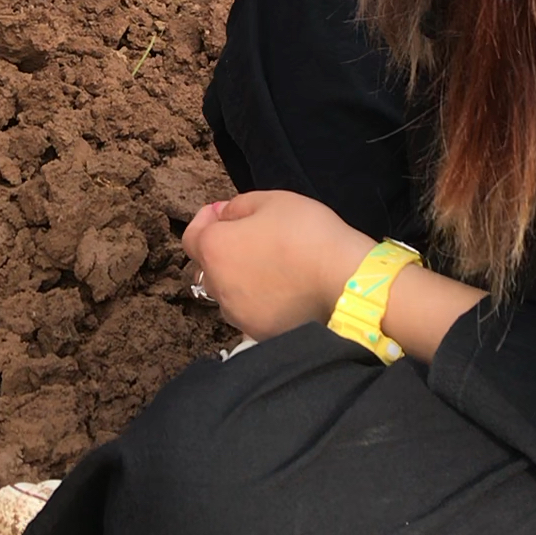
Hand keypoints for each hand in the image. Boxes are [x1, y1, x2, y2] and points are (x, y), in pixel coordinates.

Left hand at [182, 190, 370, 341]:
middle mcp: (219, 285)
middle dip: (221, 250)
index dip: (206, 220)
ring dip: (237, 278)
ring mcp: (238, 314)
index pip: (191, 237)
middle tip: (249, 238)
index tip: (222, 213)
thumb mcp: (272, 201)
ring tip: (268, 267)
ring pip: (226, 294)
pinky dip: (256, 302)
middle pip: (208, 267)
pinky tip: (279, 292)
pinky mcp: (259, 333)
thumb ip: (238, 206)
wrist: (345, 281)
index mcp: (216, 249)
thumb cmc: (308, 235)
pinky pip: (248, 314)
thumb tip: (223, 215)